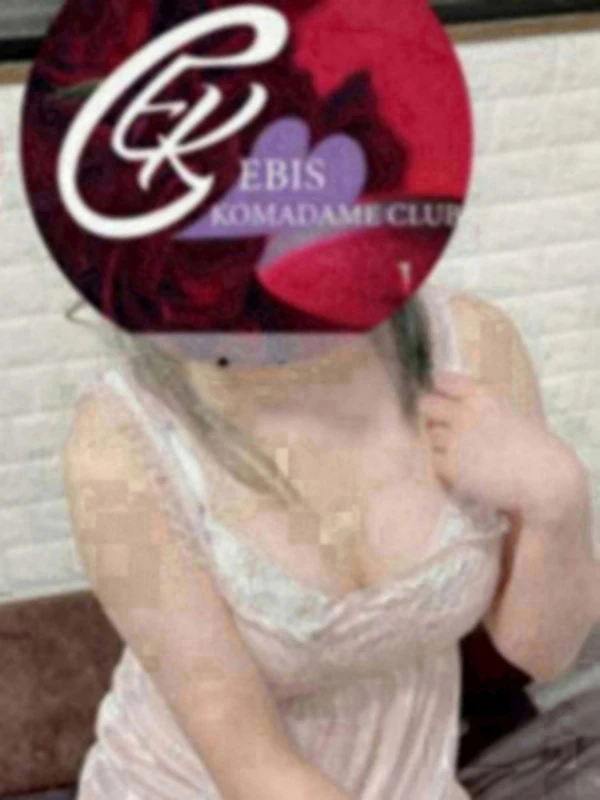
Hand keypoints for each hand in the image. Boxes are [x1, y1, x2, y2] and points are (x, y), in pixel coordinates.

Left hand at [419, 372, 577, 522]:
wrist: (544, 477)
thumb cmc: (532, 446)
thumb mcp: (508, 411)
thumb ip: (479, 405)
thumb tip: (449, 402)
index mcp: (482, 395)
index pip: (442, 381)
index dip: (439, 389)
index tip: (439, 394)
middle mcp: (465, 413)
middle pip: (427, 405)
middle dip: (433, 414)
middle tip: (445, 427)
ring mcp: (455, 440)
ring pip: (431, 435)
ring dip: (441, 442)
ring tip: (464, 454)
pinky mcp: (450, 465)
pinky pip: (435, 460)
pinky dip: (445, 465)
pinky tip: (465, 469)